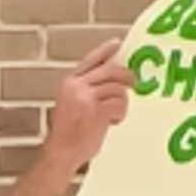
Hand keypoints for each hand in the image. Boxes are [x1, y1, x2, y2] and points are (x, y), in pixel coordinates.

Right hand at [41, 37, 134, 169]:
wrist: (62, 151)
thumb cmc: (68, 132)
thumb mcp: (71, 102)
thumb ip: (86, 88)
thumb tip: (112, 80)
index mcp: (70, 82)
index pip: (91, 59)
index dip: (106, 51)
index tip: (117, 44)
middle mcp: (78, 86)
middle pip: (111, 70)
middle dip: (126, 77)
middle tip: (133, 83)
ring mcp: (87, 98)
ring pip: (119, 90)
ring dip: (121, 103)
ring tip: (113, 115)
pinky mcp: (98, 111)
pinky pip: (120, 105)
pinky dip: (120, 115)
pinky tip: (111, 123)